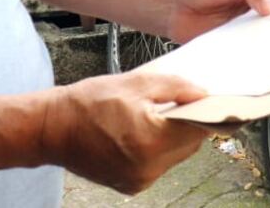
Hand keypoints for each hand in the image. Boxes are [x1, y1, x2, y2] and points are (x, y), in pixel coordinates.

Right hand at [42, 71, 210, 194]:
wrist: (53, 128)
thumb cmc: (88, 103)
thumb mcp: (135, 82)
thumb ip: (174, 87)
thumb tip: (202, 94)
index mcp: (150, 139)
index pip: (198, 130)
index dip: (209, 115)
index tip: (216, 105)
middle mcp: (148, 166)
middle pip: (189, 146)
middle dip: (190, 125)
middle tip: (183, 104)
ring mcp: (140, 180)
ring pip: (175, 157)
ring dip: (174, 138)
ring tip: (156, 117)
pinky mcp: (131, 186)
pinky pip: (159, 166)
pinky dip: (158, 150)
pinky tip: (143, 133)